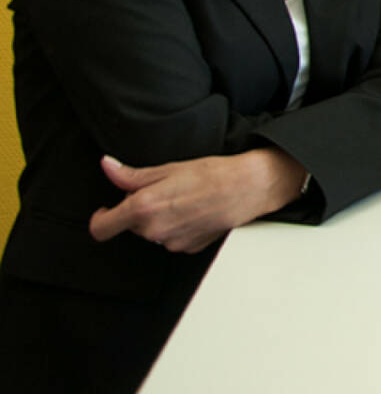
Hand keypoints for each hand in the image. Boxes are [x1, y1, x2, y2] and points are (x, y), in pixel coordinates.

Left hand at [89, 149, 305, 252]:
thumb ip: (130, 175)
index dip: (99, 218)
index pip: (101, 228)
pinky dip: (176, 227)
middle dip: (139, 210)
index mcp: (143, 209)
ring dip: (159, 219)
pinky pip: (171, 239)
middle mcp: (153, 231)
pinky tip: (193, 211)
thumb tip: (108, 167)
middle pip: (130, 225)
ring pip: (152, 232)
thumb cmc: (211, 175)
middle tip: (162, 191)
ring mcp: (170, 242)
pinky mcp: (187, 248)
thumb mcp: (167, 168)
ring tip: (182, 199)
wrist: (246, 188)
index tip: (105, 210)